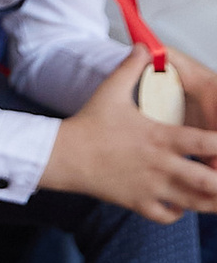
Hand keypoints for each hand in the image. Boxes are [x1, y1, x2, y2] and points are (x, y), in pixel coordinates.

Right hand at [41, 46, 216, 220]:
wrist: (61, 155)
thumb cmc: (88, 123)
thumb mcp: (111, 91)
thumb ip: (132, 68)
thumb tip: (144, 46)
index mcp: (161, 137)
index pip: (209, 143)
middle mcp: (160, 165)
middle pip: (208, 181)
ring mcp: (149, 187)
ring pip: (193, 203)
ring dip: (209, 200)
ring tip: (212, 193)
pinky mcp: (136, 202)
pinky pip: (167, 216)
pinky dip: (179, 212)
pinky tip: (180, 203)